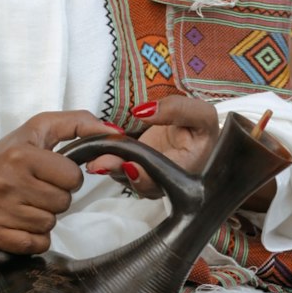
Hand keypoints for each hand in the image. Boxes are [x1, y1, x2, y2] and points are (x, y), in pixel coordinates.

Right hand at [0, 110, 117, 252]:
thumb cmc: (10, 154)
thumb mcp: (40, 129)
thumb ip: (79, 124)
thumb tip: (113, 133)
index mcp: (21, 155)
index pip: (73, 178)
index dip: (68, 177)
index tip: (51, 173)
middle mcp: (6, 182)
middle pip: (63, 204)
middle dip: (56, 198)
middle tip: (37, 189)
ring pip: (49, 225)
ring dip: (44, 217)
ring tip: (26, 203)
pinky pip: (36, 244)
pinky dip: (34, 237)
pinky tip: (21, 221)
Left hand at [86, 96, 219, 195]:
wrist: (193, 134)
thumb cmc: (201, 127)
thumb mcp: (200, 115)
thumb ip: (178, 109)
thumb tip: (144, 111)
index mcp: (185, 172)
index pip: (163, 181)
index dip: (145, 177)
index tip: (129, 165)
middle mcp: (165, 181)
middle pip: (139, 183)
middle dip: (118, 171)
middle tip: (99, 163)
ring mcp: (148, 176)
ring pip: (125, 177)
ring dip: (107, 166)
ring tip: (91, 157)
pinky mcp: (135, 167)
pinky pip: (118, 166)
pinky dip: (105, 157)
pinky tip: (93, 149)